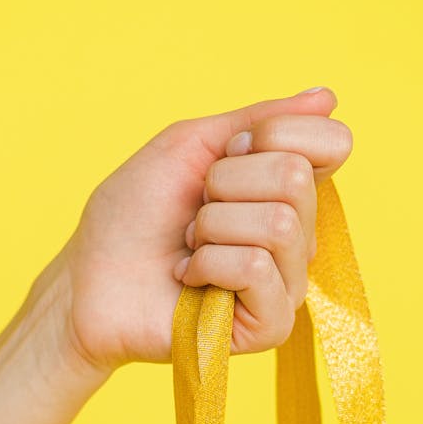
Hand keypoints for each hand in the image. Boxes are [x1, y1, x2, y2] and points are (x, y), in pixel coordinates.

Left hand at [41, 88, 352, 376]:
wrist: (88, 281)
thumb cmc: (131, 217)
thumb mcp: (190, 146)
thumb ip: (260, 120)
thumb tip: (328, 97)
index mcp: (286, 192)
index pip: (334, 144)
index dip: (272, 134)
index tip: (224, 156)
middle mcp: (298, 237)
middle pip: (297, 179)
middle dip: (225, 184)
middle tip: (194, 212)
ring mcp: (287, 284)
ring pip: (279, 226)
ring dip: (211, 227)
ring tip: (189, 248)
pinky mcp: (270, 326)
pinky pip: (257, 269)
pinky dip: (209, 265)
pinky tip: (190, 280)